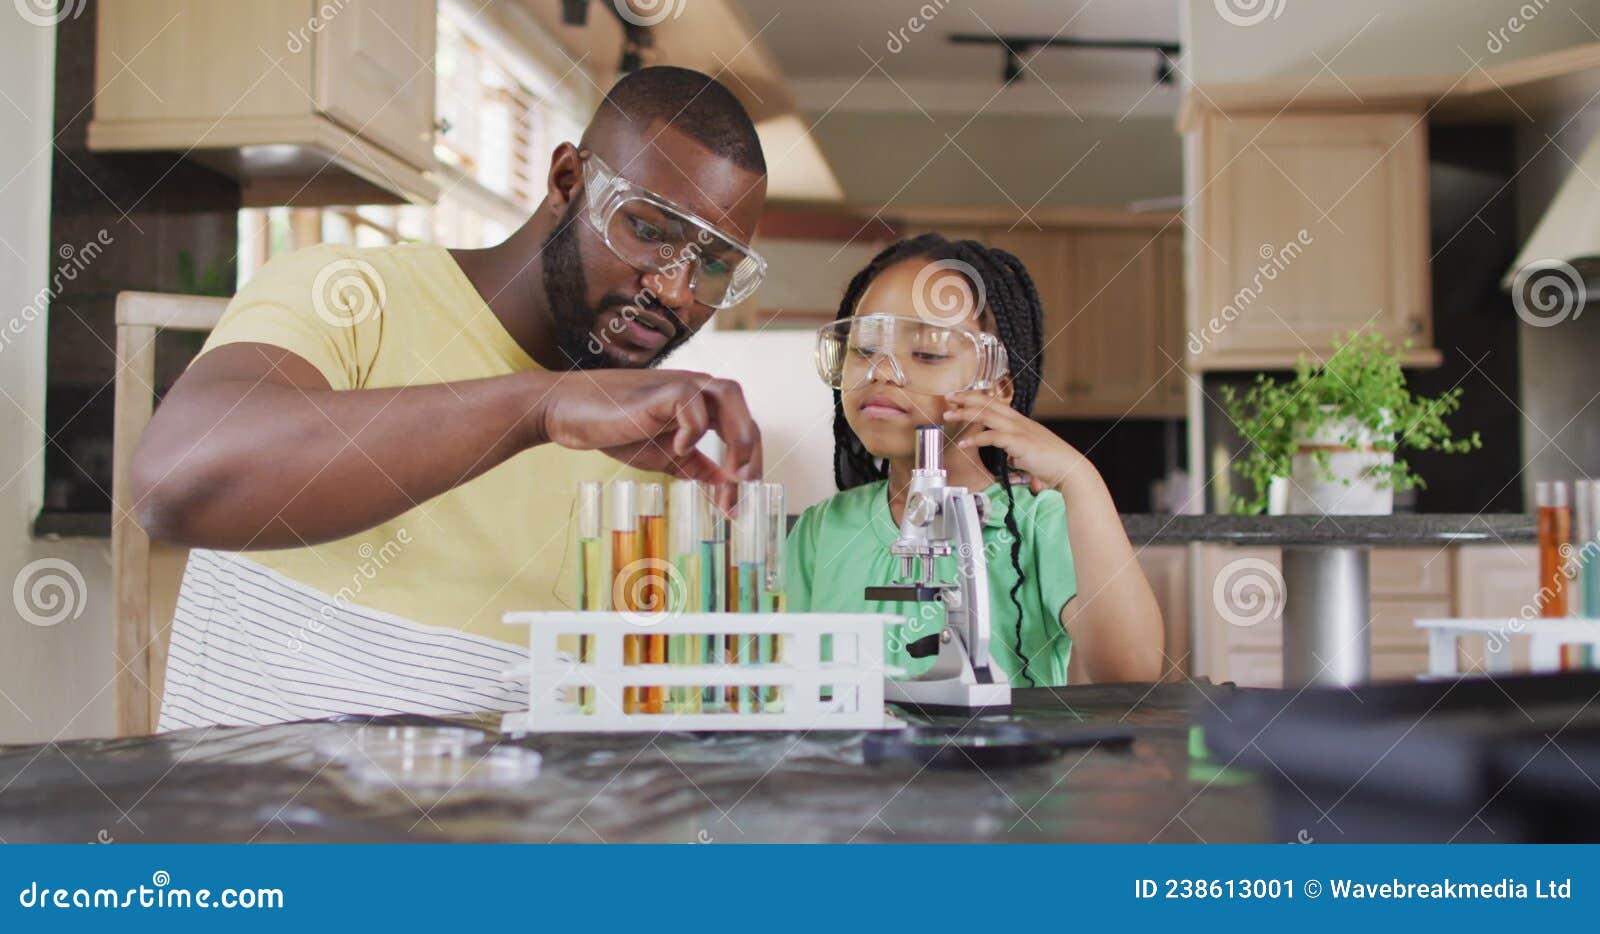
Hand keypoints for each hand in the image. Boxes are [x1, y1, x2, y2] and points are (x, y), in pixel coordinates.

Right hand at [535, 370, 761, 489]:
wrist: (570, 414)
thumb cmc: (615, 430)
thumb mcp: (667, 457)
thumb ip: (698, 467)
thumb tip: (728, 488)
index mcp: (702, 405)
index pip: (741, 428)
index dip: (748, 464)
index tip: (739, 502)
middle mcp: (696, 389)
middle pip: (743, 411)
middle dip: (751, 452)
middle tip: (744, 489)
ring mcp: (679, 385)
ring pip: (730, 396)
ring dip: (737, 436)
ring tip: (730, 472)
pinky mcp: (660, 389)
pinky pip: (693, 403)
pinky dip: (695, 428)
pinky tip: (680, 449)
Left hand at [943, 390, 1084, 494]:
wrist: (1069, 468)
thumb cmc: (1051, 463)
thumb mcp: (1029, 453)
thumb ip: (1016, 451)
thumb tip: (1009, 456)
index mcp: (1020, 422)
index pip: (994, 404)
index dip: (976, 398)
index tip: (959, 397)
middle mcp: (1019, 422)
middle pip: (988, 403)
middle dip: (966, 398)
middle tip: (948, 397)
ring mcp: (1019, 430)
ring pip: (988, 415)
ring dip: (966, 414)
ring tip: (949, 415)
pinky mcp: (1020, 443)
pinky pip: (993, 437)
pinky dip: (976, 438)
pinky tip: (964, 443)